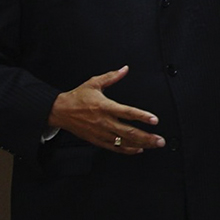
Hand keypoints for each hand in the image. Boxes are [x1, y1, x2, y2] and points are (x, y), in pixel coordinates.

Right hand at [47, 66, 163, 153]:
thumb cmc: (77, 97)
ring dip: (141, 144)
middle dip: (147, 137)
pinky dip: (127, 150)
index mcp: (105, 106)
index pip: (127, 112)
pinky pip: (114, 147)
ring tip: (154, 145)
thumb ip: (111, 76)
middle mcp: (104, 121)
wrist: (59, 111)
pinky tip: (138, 150)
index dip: (142, 116)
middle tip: (160, 140)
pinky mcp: (96, 140)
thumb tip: (124, 69)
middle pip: (129, 132)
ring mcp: (100, 132)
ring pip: (123, 142)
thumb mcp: (93, 83)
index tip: (154, 120)